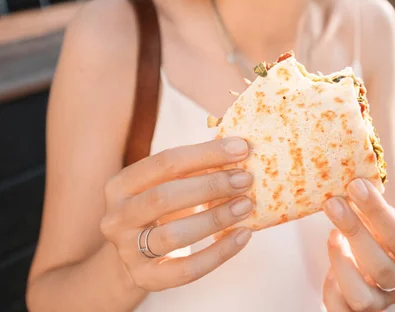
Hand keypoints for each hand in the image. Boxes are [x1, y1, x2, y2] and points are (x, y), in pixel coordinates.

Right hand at [100, 137, 254, 291]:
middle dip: (210, 186)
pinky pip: (186, 270)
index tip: (241, 148)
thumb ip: (195, 168)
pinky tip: (243, 235)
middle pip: (164, 198)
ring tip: (246, 206)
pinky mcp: (145, 278)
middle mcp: (117, 217)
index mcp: (121, 185)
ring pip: (173, 235)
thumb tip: (240, 149)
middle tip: (245, 179)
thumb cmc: (162, 209)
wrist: (134, 255)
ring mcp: (127, 251)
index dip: (205, 154)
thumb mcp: (168, 184)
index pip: (165, 162)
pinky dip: (219, 253)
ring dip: (215, 218)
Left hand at [322, 179, 394, 310]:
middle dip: (355, 232)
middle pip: (382, 268)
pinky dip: (331, 286)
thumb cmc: (379, 236)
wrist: (371, 266)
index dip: (378, 213)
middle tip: (333, 203)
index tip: (356, 185)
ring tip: (332, 235)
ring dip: (341, 262)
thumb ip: (377, 208)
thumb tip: (354, 177)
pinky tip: (328, 266)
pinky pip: (341, 309)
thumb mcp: (386, 223)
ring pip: (363, 297)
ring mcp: (383, 305)